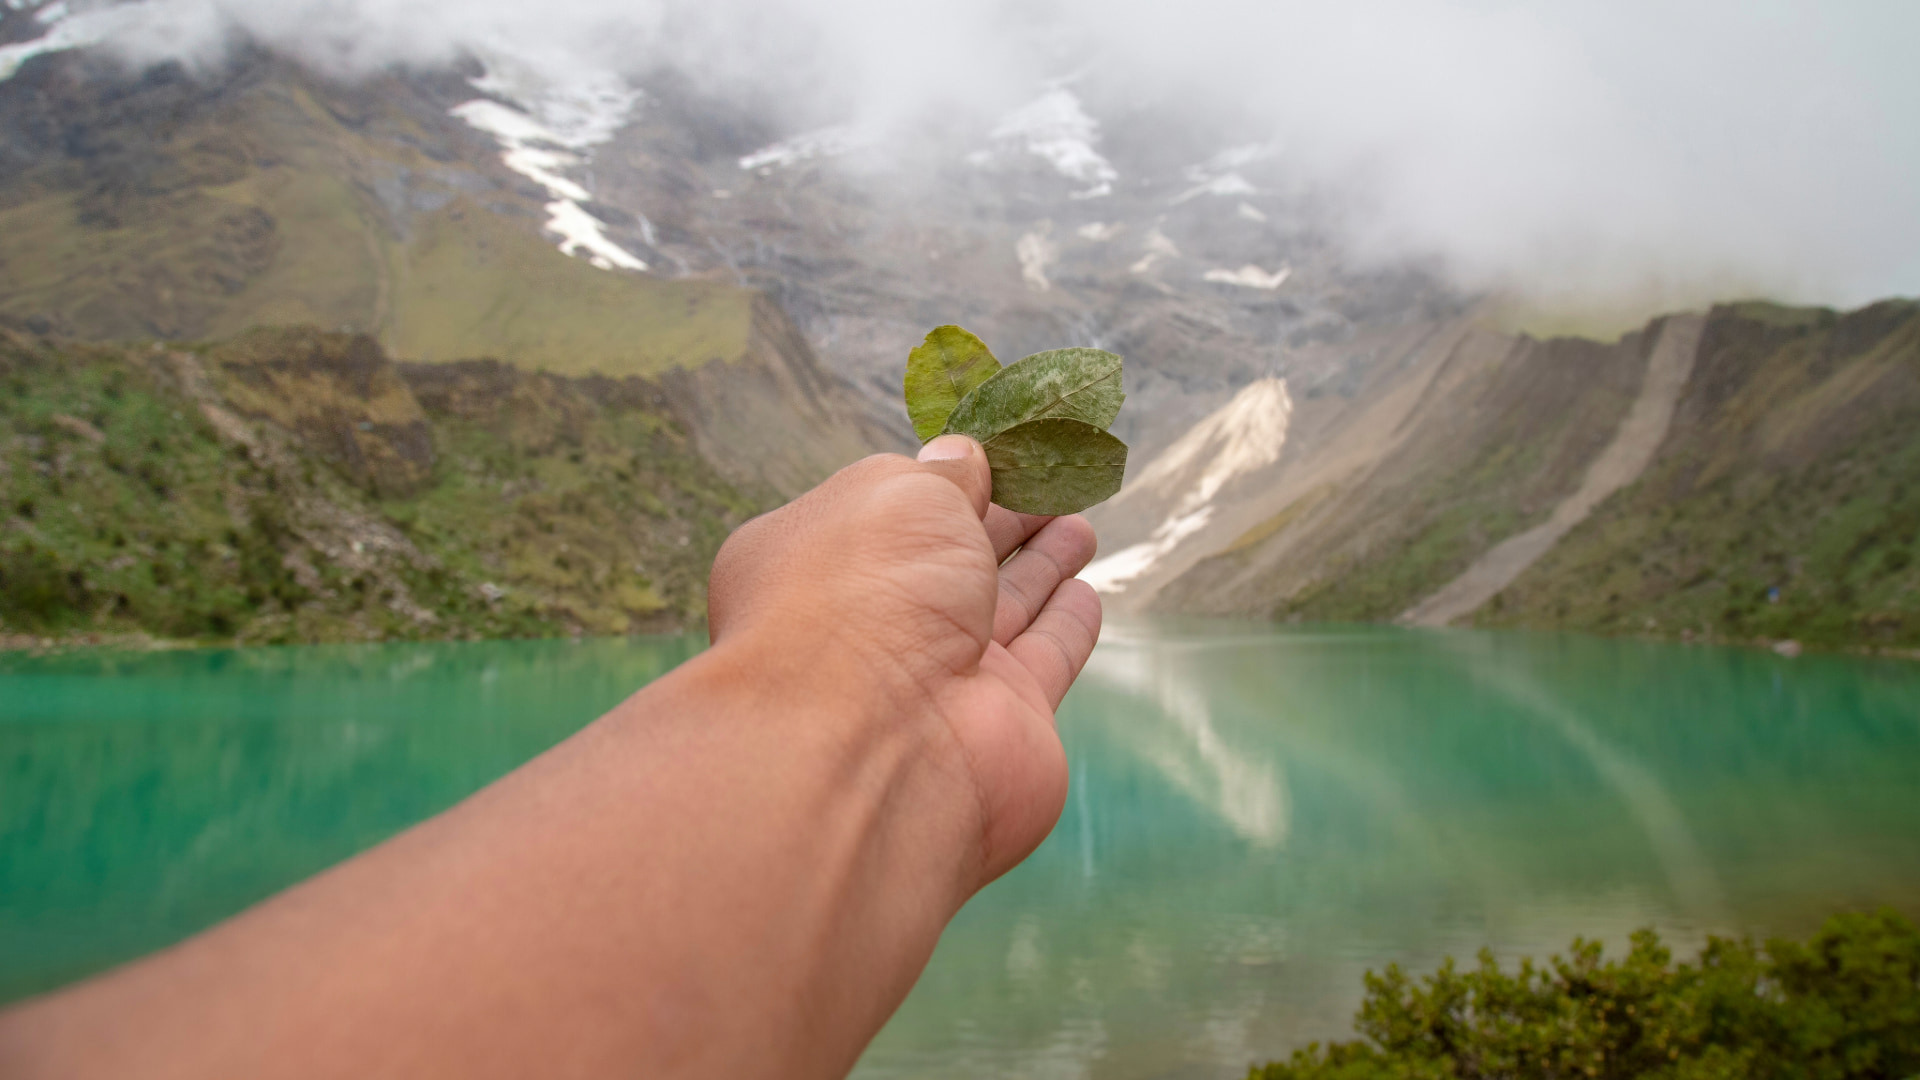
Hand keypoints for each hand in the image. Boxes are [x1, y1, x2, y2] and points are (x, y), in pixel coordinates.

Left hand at [708, 434, 1101, 883]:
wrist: (880, 743)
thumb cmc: (865, 595)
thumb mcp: (899, 496)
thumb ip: (941, 473)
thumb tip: (962, 456)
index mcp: (818, 561)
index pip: (884, 511)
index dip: (939, 481)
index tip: (991, 452)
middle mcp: (873, 622)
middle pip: (950, 560)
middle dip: (1000, 520)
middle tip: (1050, 484)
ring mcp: (940, 677)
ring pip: (1004, 607)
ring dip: (1043, 564)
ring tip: (1078, 524)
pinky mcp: (1006, 720)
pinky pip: (1045, 658)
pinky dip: (1067, 625)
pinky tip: (1087, 594)